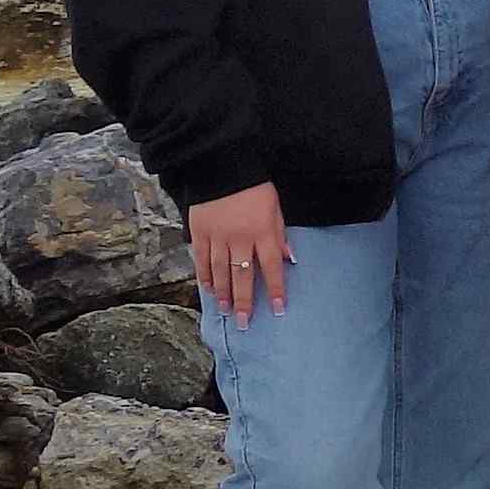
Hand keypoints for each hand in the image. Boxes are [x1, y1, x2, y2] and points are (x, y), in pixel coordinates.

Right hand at [187, 185, 290, 324]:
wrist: (221, 167)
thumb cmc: (255, 188)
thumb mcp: (275, 209)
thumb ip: (280, 235)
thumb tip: (289, 259)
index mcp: (263, 232)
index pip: (271, 267)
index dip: (275, 289)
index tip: (277, 309)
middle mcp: (241, 238)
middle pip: (243, 276)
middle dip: (244, 301)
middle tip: (244, 322)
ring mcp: (218, 236)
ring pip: (221, 271)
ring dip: (223, 293)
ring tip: (225, 310)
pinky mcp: (200, 232)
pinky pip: (202, 259)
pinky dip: (205, 275)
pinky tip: (208, 288)